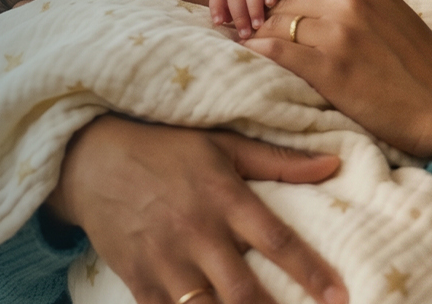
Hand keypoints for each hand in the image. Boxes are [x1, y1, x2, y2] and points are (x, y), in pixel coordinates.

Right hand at [44, 115, 347, 303]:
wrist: (91, 157)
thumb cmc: (164, 147)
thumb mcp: (220, 143)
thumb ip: (277, 160)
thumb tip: (335, 163)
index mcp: (222, 196)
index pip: (276, 240)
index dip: (311, 271)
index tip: (339, 297)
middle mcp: (196, 232)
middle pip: (243, 290)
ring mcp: (165, 260)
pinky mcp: (138, 279)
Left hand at [246, 0, 431, 158]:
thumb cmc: (422, 73)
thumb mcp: (391, 20)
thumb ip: (355, 10)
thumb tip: (311, 15)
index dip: (283, 6)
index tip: (270, 23)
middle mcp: (352, 2)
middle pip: (286, 4)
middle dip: (266, 21)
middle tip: (249, 38)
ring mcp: (341, 33)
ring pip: (277, 26)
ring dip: (259, 38)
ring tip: (247, 52)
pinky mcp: (331, 67)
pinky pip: (278, 52)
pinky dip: (260, 54)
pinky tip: (252, 61)